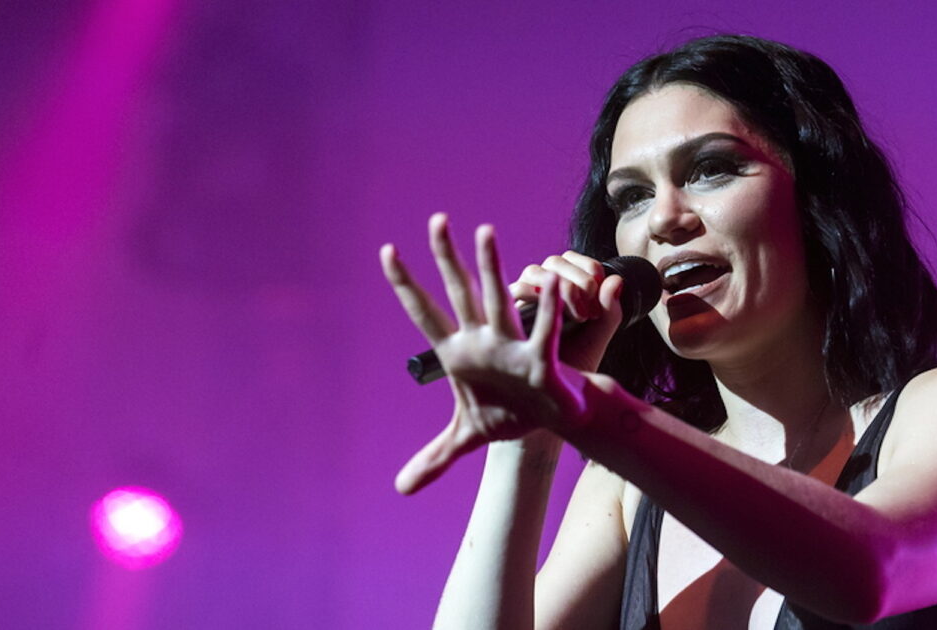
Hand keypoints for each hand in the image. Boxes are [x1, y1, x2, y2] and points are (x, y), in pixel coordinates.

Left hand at [380, 214, 619, 493]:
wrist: (550, 420)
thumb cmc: (508, 412)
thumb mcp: (467, 437)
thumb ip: (435, 457)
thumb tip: (402, 488)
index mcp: (458, 352)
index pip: (424, 313)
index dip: (405, 285)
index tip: (387, 251)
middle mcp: (481, 339)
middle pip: (459, 292)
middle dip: (446, 258)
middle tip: (437, 220)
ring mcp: (509, 345)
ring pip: (497, 299)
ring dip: (491, 268)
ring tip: (484, 231)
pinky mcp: (540, 359)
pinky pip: (543, 331)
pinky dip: (547, 309)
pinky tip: (548, 282)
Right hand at [509, 251, 624, 372]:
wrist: (554, 397)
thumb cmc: (575, 365)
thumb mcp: (597, 337)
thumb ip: (610, 311)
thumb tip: (616, 280)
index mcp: (566, 286)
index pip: (578, 262)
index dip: (593, 273)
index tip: (602, 300)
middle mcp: (542, 288)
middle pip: (557, 261)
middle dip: (579, 280)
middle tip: (590, 311)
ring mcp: (522, 299)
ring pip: (535, 271)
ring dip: (559, 287)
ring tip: (577, 316)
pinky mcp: (506, 313)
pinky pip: (517, 290)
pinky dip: (538, 296)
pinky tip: (554, 317)